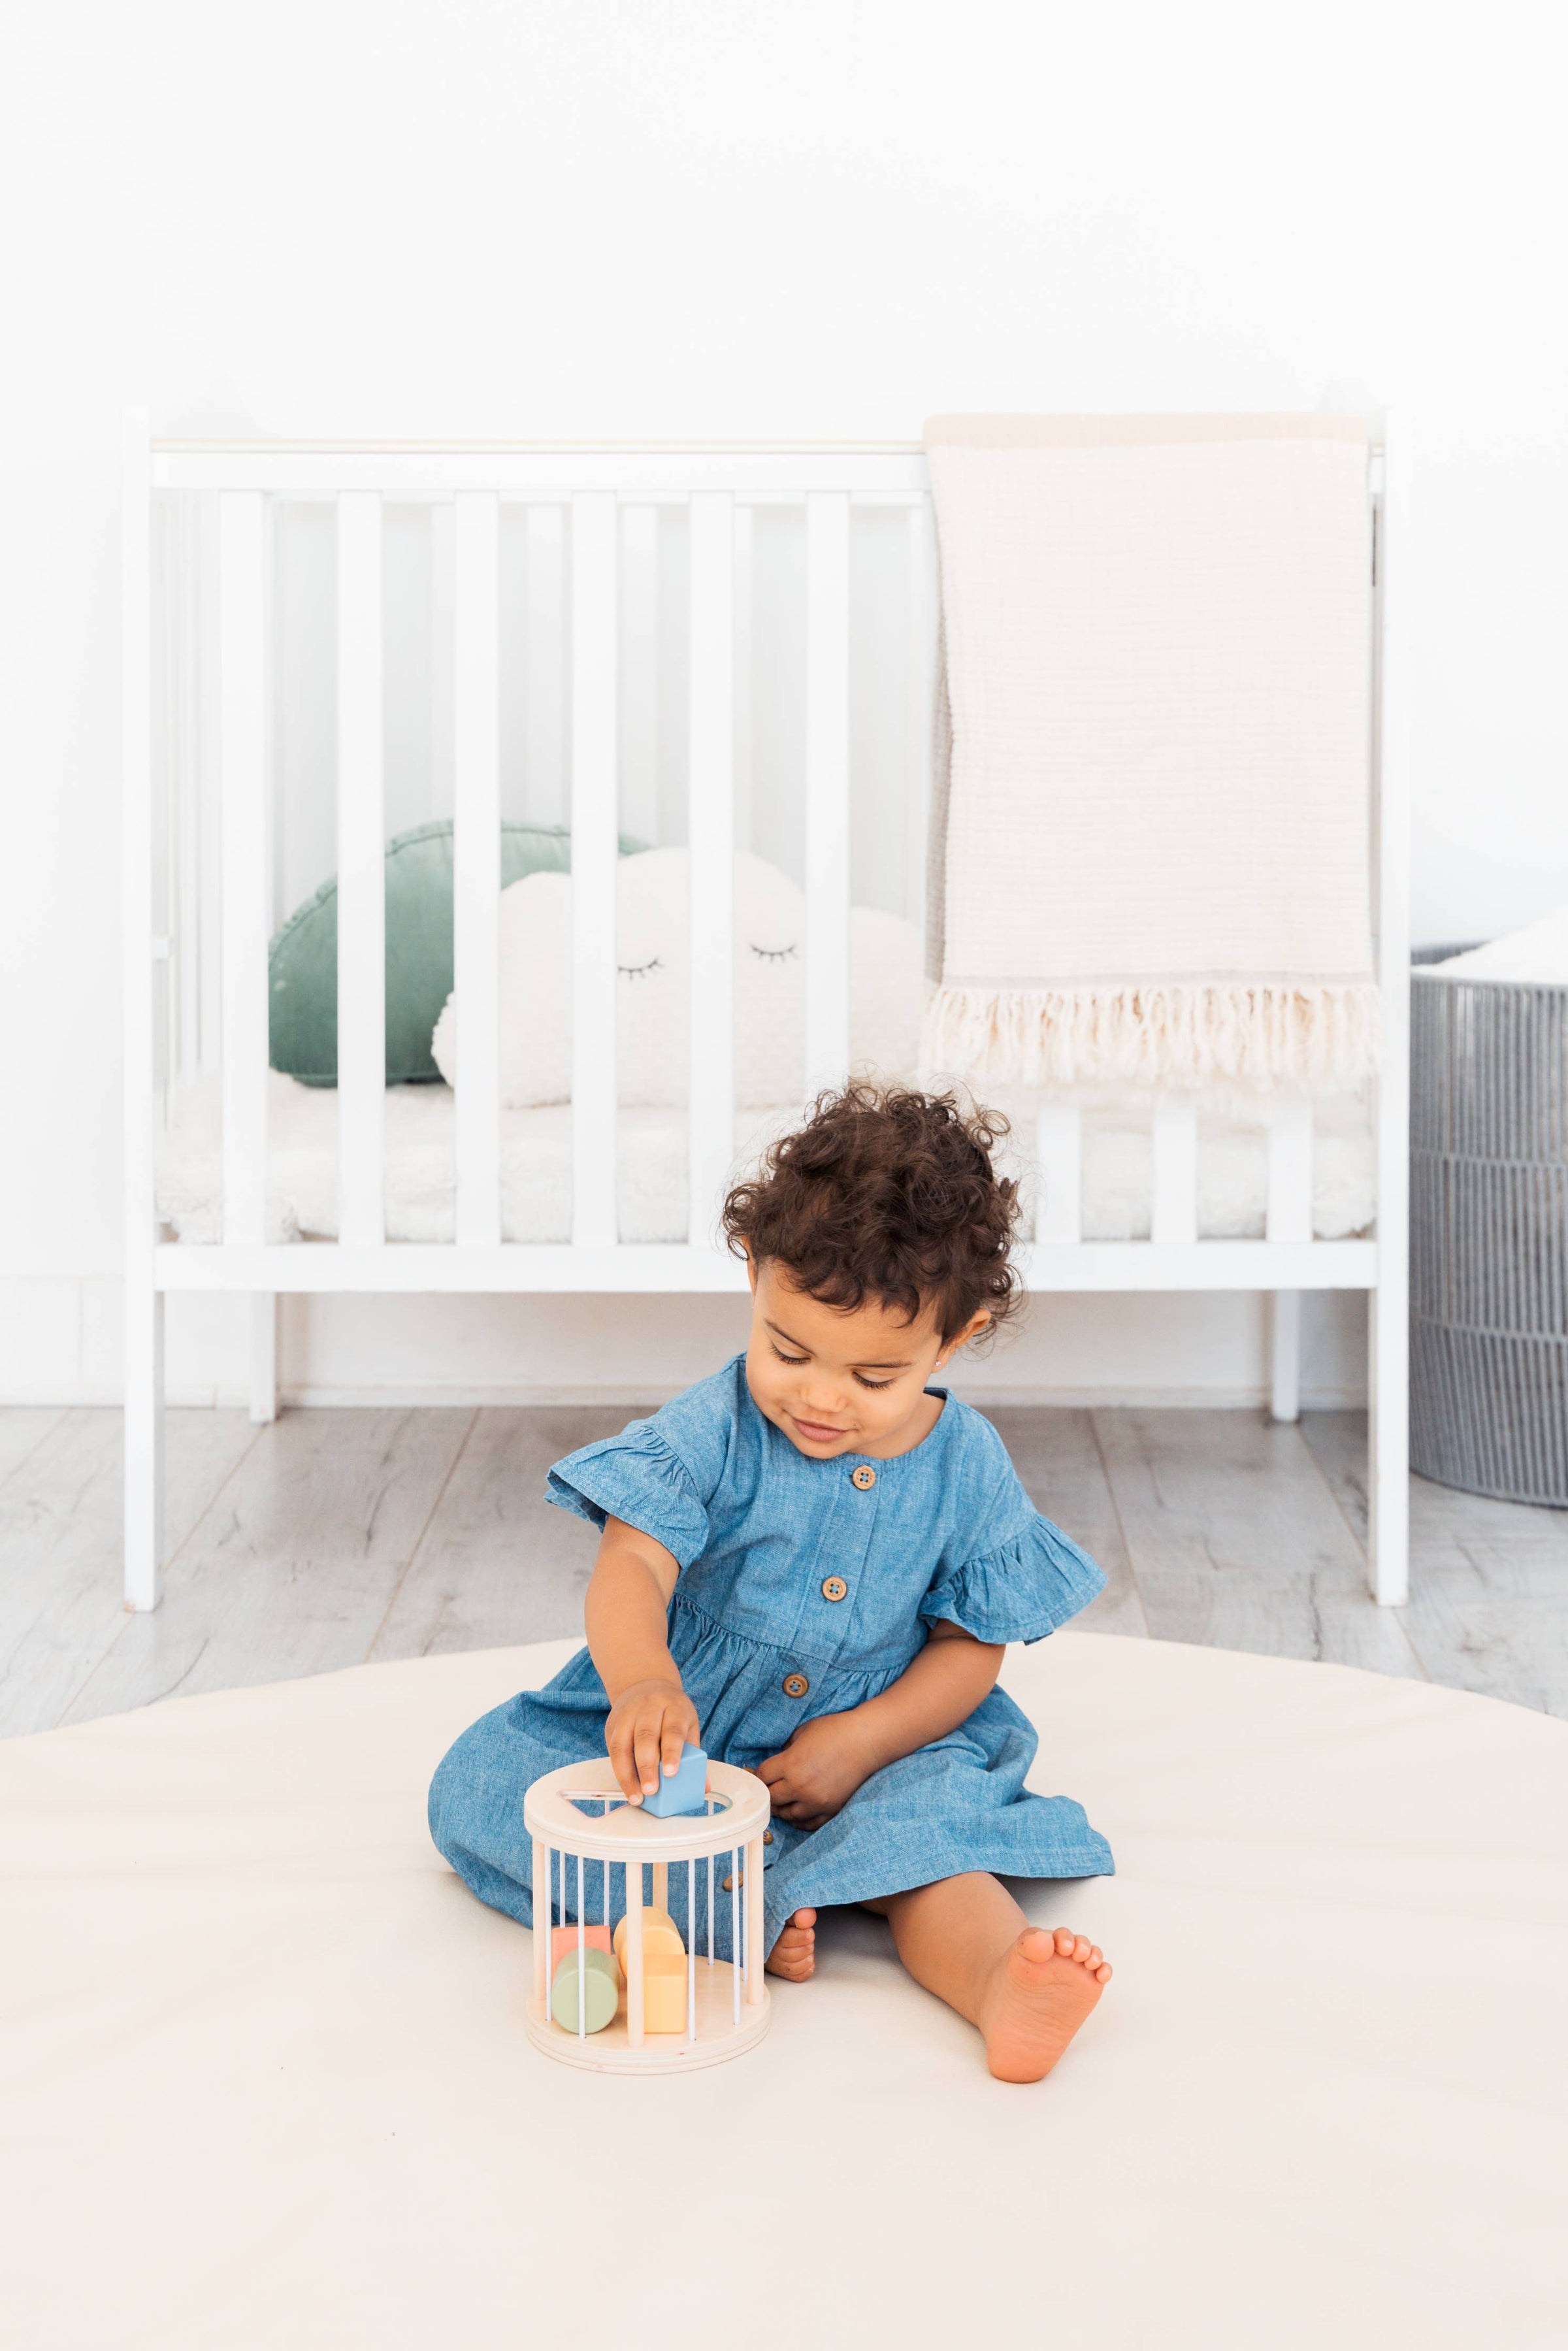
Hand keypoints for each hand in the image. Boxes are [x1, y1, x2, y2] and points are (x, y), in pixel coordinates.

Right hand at [605, 1678, 700, 1804]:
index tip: (671, 1773)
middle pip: (645, 1737)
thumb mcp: (688, 1725)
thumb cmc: (671, 1712)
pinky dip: (618, 1770)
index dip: (671, 1752)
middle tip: (652, 1790)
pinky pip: (612, 1749)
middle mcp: (649, 1707)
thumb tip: (704, 1787)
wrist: (645, 1684)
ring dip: (627, 1774)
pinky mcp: (613, 1724)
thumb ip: (694, 1754)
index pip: (672, 1729)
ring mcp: (628, 1715)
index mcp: (673, 1707)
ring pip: (622, 1744)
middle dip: (647, 1767)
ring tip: (636, 1796)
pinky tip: (626, 1785)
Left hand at [757, 1711, 880, 1828]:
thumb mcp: (802, 1732)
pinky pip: (808, 1823)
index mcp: (790, 1764)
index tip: (758, 1774)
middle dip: (768, 1792)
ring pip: (788, 1815)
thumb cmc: (834, 1730)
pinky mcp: (830, 1809)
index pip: (762, 1777)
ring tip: (782, 1800)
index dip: (758, 1775)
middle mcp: (800, 1787)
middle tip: (768, 1788)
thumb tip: (778, 1761)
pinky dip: (800, 1820)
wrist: (866, 1741)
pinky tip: (796, 1814)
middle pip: (771, 1799)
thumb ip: (786, 1749)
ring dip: (782, 1808)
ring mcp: (816, 1801)